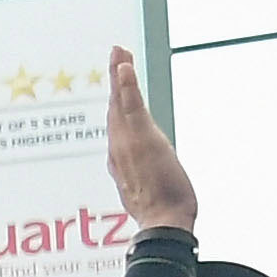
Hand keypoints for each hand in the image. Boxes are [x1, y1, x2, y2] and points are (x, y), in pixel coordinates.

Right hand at [100, 46, 194, 240]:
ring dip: (118, 74)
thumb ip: (137, 182)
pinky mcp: (140, 137)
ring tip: (118, 52)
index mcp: (121, 161)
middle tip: (115, 55)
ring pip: (120, 102)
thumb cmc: (159, 215)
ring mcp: (128, 142)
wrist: (162, 224)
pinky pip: (130, 105)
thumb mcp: (145, 197)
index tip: (117, 85)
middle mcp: (119, 149)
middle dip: (115, 80)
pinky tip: (124, 65)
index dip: (116, 103)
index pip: (117, 125)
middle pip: (115, 108)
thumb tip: (135, 181)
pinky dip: (125, 83)